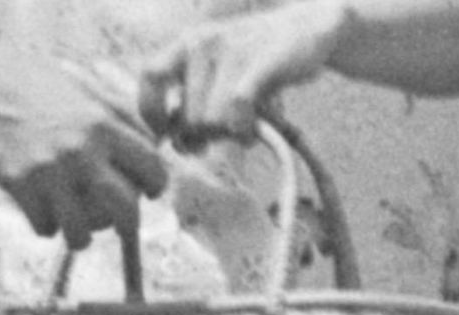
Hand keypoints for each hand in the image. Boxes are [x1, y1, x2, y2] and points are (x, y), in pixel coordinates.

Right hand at [0, 49, 168, 243]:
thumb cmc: (37, 86)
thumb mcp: (87, 89)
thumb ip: (121, 115)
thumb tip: (154, 144)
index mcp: (104, 123)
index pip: (151, 166)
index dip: (156, 184)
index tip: (149, 191)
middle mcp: (81, 150)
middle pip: (125, 208)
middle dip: (127, 221)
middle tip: (120, 221)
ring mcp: (49, 173)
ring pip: (82, 232)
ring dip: (82, 234)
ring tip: (77, 225)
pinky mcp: (20, 188)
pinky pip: (46, 229)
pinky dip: (47, 225)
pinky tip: (43, 209)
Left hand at [137, 0, 350, 140]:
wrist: (309, 28)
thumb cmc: (256, 62)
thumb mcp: (216, 74)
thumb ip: (190, 102)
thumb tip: (174, 143)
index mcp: (186, 44)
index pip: (149, 78)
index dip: (152, 114)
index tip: (166, 136)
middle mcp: (203, 43)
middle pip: (186, 119)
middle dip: (206, 136)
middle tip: (227, 129)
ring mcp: (231, 50)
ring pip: (211, 122)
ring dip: (230, 134)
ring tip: (248, 121)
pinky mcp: (259, 63)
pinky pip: (235, 112)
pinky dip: (243, 130)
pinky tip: (252, 131)